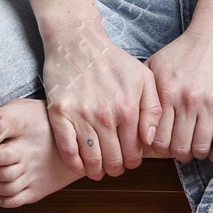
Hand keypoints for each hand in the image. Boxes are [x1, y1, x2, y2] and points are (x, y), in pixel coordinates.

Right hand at [42, 18, 160, 180]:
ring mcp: (81, 115)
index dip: (132, 162)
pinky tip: (78, 165)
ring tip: (97, 170)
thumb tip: (149, 140)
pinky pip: (67, 149)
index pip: (134, 151)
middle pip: (113, 160)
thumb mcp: (143, 77)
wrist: (77, 41)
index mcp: (128, 108)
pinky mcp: (59, 113)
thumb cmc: (112, 60)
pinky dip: (74, 163)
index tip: (128, 161)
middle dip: (115, 169)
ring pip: (91, 160)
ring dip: (96, 171)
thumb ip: (152, 109)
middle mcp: (105, 115)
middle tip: (113, 168)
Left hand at [145, 18, 212, 160]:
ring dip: (198, 154)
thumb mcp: (156, 65)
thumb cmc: (185, 50)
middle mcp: (186, 99)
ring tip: (197, 151)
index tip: (164, 148)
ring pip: (201, 145)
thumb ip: (145, 93)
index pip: (157, 138)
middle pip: (179, 146)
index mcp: (165, 92)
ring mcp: (210, 101)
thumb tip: (134, 123)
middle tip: (181, 152)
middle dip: (179, 154)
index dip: (160, 150)